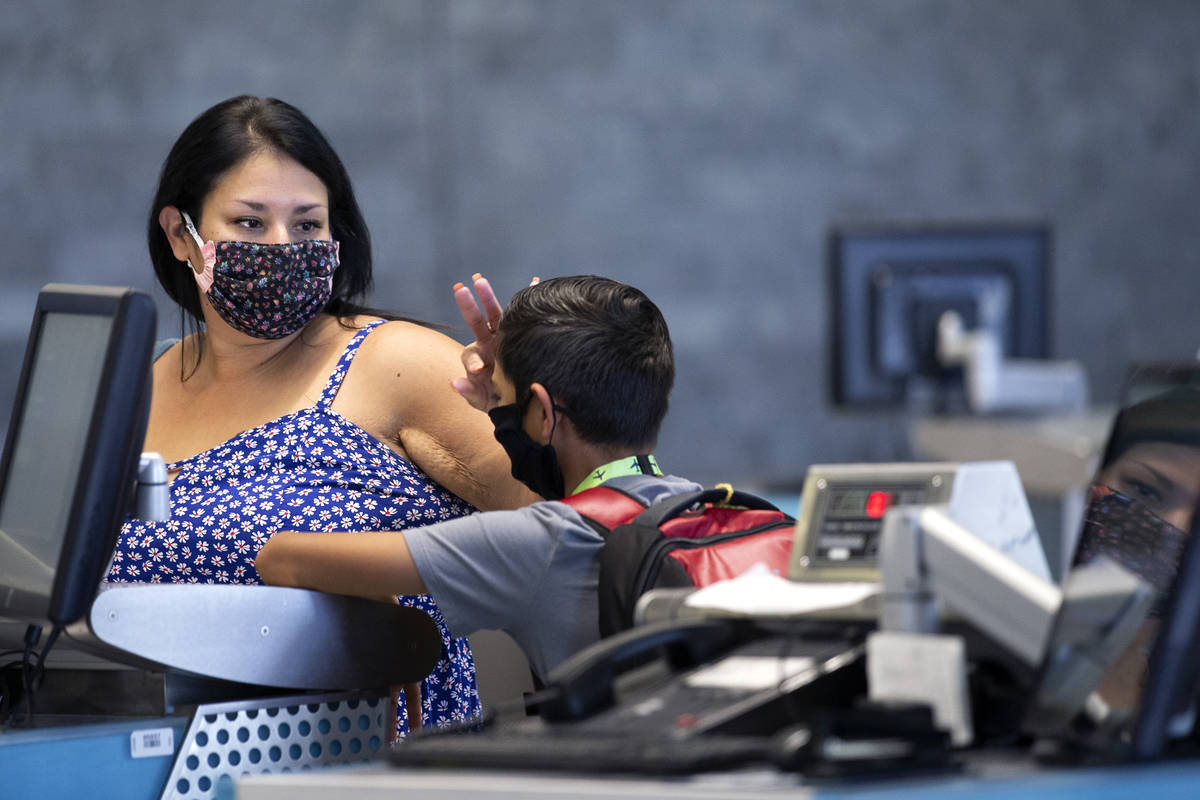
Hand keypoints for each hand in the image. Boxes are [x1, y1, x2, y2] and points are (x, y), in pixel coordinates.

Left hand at [451, 274, 539, 410]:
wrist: (517, 397)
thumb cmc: (496, 399)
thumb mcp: (481, 399)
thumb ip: (469, 391)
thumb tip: (454, 384)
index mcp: (478, 359)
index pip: (471, 356)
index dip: (474, 361)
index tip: (478, 370)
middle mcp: (488, 343)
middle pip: (477, 322)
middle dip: (468, 306)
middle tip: (461, 290)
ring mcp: (502, 337)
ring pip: (495, 314)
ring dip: (487, 296)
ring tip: (480, 280)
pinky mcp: (519, 335)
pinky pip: (521, 315)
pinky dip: (527, 298)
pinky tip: (534, 282)